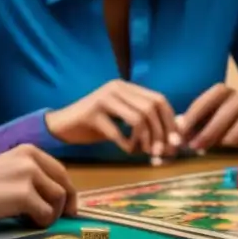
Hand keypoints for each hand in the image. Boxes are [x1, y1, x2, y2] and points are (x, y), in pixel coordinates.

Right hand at [0, 144, 77, 227]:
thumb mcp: (6, 169)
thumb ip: (28, 175)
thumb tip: (51, 195)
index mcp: (28, 151)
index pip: (59, 170)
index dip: (67, 189)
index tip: (68, 204)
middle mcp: (32, 159)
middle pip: (64, 183)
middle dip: (68, 203)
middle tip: (66, 217)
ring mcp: (29, 175)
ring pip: (58, 199)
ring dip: (52, 214)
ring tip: (37, 220)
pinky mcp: (23, 195)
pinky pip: (46, 214)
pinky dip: (41, 222)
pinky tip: (29, 224)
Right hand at [45, 80, 180, 158]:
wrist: (61, 125)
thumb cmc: (95, 125)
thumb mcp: (122, 119)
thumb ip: (144, 122)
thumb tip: (173, 136)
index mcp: (126, 86)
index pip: (159, 99)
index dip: (170, 120)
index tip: (176, 141)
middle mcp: (117, 87)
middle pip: (151, 108)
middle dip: (160, 132)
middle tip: (160, 152)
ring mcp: (103, 98)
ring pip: (138, 118)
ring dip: (144, 139)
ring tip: (143, 151)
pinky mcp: (91, 113)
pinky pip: (117, 131)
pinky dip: (126, 144)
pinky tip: (126, 150)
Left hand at [176, 84, 237, 150]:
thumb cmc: (226, 114)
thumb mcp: (210, 113)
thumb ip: (193, 121)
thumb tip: (176, 130)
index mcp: (223, 91)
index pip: (205, 102)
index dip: (192, 118)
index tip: (181, 133)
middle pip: (222, 118)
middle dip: (207, 135)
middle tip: (196, 148)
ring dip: (226, 143)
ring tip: (220, 146)